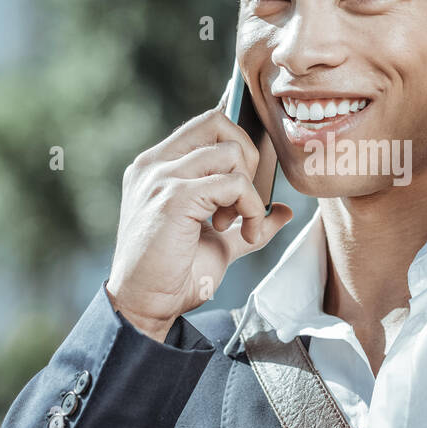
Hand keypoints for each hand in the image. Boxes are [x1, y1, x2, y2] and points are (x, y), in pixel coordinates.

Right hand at [105, 107, 292, 340]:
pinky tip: (242, 233)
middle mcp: (154, 164)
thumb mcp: (218, 242)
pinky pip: (234, 184)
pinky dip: (251, 208)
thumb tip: (282, 210)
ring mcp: (161, 177)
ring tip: (236, 224)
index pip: (204, 124)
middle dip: (248, 156)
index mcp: (156, 166)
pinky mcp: (174, 196)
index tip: (254, 167)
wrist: (145, 305)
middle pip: (218, 122)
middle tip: (245, 199)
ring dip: (249, 189)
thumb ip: (246, 220)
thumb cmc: (172, 275)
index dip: (238, 135)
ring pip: (230, 152)